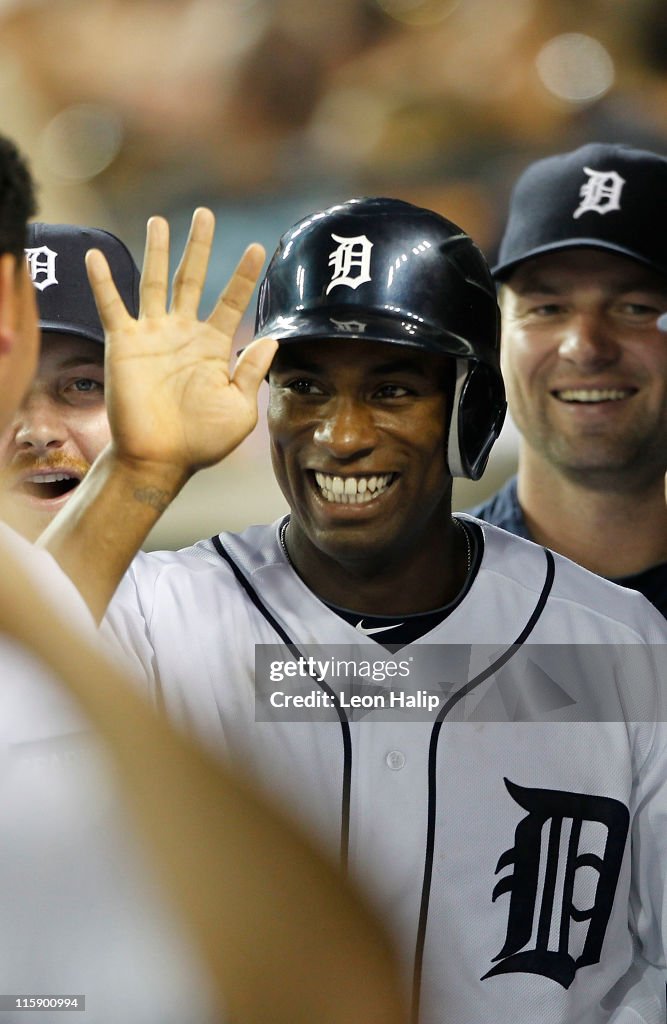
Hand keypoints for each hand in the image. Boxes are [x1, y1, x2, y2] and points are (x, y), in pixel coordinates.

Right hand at [85, 208, 276, 484]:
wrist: (160, 459)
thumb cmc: (201, 441)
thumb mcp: (240, 409)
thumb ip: (253, 372)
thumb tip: (272, 339)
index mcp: (214, 347)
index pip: (231, 301)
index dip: (244, 275)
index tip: (259, 248)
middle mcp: (183, 334)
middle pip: (191, 279)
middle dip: (199, 247)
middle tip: (206, 214)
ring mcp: (152, 336)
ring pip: (154, 282)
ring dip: (156, 251)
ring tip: (160, 221)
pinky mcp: (124, 344)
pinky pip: (112, 306)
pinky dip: (104, 281)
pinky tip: (97, 255)